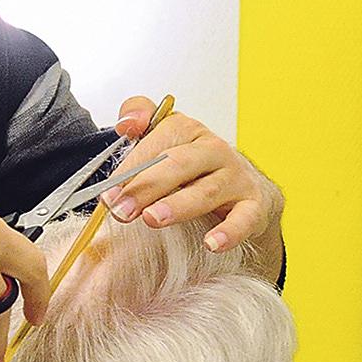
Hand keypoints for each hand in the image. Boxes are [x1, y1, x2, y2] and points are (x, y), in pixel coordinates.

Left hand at [102, 96, 282, 255]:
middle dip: (146, 187)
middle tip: (121, 210)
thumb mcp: (162, 135)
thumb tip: (127, 122)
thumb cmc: (190, 164)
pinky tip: (211, 244)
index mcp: (187, 130)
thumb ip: (139, 118)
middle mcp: (213, 150)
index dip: (130, 167)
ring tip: (152, 219)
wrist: (241, 184)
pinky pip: (244, 219)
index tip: (107, 192)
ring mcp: (235, 178)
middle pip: (178, 165)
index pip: (156, 143)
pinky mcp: (254, 205)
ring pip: (206, 191)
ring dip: (178, 206)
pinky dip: (230, 231)